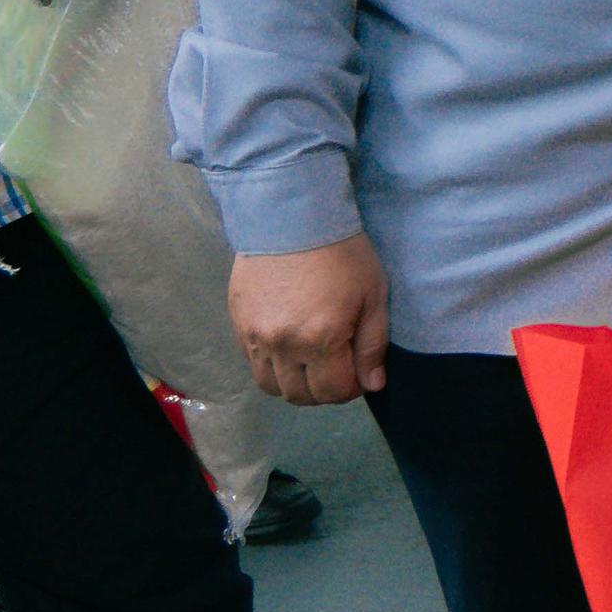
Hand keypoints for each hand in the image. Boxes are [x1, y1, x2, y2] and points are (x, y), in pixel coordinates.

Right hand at [231, 236, 387, 405]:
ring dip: (294, 383)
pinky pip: (253, 363)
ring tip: (311, 361)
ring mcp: (255, 336)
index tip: (358, 372)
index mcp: (321, 339)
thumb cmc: (343, 254)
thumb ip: (372, 345)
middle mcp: (283, 345)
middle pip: (300, 395)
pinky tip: (288, 345)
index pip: (333, 392)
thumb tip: (372, 384)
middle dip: (323, 390)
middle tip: (337, 367)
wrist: (292, 217)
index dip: (351, 389)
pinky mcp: (238, 323)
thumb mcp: (373, 295)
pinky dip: (272, 365)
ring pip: (271, 386)